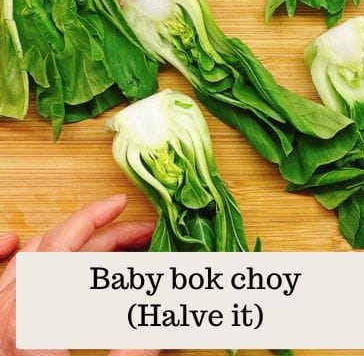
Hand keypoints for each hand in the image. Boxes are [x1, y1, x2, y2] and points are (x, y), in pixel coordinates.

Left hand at [0, 194, 156, 355]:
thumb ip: (131, 351)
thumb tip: (165, 323)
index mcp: (34, 320)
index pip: (64, 249)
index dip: (94, 220)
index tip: (120, 204)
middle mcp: (9, 312)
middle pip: (53, 251)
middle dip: (100, 236)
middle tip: (141, 234)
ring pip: (27, 262)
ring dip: (67, 245)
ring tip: (105, 244)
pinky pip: (2, 281)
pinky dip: (10, 257)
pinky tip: (17, 243)